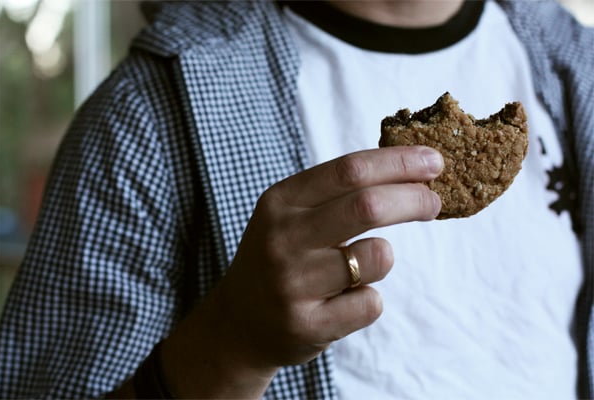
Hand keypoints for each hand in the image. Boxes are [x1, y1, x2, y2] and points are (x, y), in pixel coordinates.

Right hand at [160, 145, 442, 397]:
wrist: (238, 323)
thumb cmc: (281, 259)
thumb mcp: (291, 216)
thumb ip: (338, 194)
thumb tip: (410, 171)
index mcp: (280, 202)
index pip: (349, 170)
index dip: (398, 162)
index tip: (433, 161)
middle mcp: (283, 239)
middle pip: (367, 206)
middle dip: (414, 199)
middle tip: (434, 202)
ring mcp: (292, 284)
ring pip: (377, 258)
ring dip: (383, 258)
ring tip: (359, 267)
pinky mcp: (307, 324)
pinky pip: (370, 303)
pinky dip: (368, 299)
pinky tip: (340, 303)